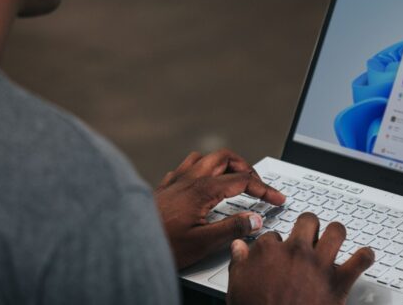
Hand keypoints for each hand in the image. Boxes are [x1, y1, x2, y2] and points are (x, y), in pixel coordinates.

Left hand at [154, 149, 285, 268]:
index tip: (276, 199)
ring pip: (204, 158)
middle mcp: (189, 179)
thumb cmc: (161, 245)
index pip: (243, 180)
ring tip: (233, 178)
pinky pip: (185, 167)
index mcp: (203, 189)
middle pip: (225, 157)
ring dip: (223, 164)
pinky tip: (201, 183)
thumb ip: (232, 229)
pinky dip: (201, 170)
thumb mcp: (203, 243)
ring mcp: (175, 181)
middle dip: (245, 167)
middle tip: (257, 184)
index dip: (265, 189)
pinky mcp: (164, 188)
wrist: (126, 243)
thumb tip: (255, 219)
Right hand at [227, 213, 374, 304]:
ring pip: (336, 231)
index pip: (273, 235)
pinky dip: (365, 257)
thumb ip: (240, 263)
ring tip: (334, 238)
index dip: (276, 243)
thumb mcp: (238, 286)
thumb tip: (239, 248)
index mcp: (270, 252)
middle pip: (308, 221)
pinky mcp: (339, 281)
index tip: (277, 251)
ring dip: (336, 233)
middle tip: (308, 235)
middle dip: (308, 226)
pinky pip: (361, 260)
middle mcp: (296, 252)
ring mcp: (319, 265)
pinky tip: (364, 256)